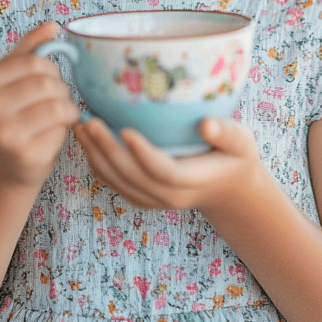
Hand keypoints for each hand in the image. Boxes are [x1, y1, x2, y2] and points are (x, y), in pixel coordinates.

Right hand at [0, 22, 78, 188]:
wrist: (2, 163)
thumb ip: (29, 48)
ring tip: (61, 114)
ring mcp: (5, 134)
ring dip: (68, 109)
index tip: (51, 79)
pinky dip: (63, 131)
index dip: (52, 69)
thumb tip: (53, 26)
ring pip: (58, 107)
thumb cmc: (11, 113)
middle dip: (62, 90)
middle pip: (48, 84)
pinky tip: (52, 134)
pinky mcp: (24, 157)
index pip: (36, 62)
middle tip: (58, 99)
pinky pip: (60, 132)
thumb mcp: (11, 78)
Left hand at [73, 116, 262, 215]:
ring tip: (80, 127)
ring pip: (117, 182)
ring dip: (95, 156)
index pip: (163, 171)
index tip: (125, 130)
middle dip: (107, 150)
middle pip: (132, 177)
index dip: (142, 153)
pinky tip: (86, 141)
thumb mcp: (242, 143)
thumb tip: (207, 124)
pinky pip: (114, 183)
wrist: (228, 190)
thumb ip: (227, 133)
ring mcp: (152, 199)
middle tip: (89, 122)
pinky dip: (97, 163)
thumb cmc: (235, 158)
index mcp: (192, 182)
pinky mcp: (142, 196)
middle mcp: (168, 196)